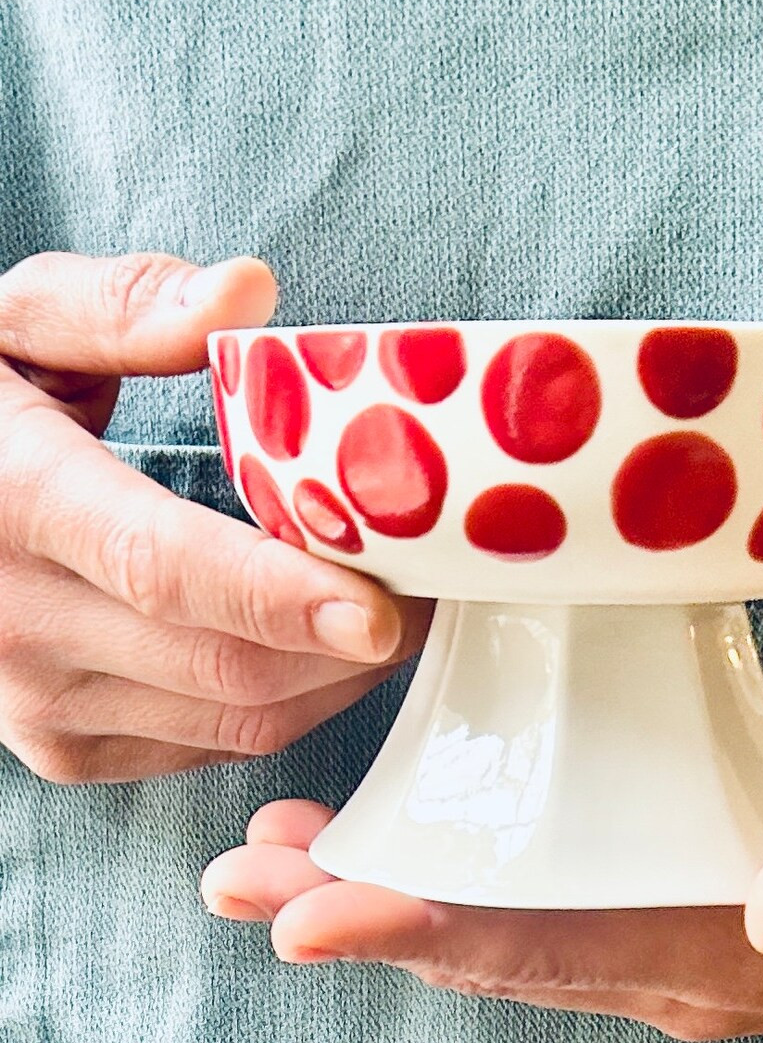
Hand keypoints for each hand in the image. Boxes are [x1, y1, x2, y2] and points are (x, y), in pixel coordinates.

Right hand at [0, 251, 429, 782]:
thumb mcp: (16, 324)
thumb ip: (123, 307)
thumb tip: (248, 293)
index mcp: (13, 504)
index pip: (163, 566)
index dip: (283, 596)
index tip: (386, 607)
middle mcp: (16, 626)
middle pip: (227, 663)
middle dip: (356, 639)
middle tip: (439, 580)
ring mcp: (39, 704)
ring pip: (236, 720)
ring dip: (340, 677)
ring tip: (403, 607)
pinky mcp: (68, 749)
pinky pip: (217, 744)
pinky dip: (293, 703)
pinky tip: (326, 648)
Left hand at [201, 754, 762, 1036]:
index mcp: (725, 961)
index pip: (547, 949)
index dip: (423, 932)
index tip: (305, 913)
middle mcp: (675, 964)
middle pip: (492, 947)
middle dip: (362, 916)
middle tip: (238, 877)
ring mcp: (670, 942)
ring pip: (503, 930)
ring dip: (388, 899)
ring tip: (276, 858)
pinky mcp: (676, 902)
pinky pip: (545, 902)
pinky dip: (458, 882)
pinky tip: (403, 845)